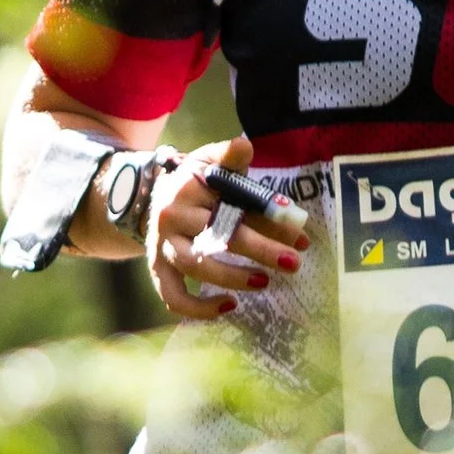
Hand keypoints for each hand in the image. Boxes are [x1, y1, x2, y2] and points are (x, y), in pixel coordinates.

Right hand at [147, 136, 312, 322]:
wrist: (154, 198)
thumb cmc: (197, 183)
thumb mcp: (210, 162)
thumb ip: (230, 158)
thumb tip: (245, 145)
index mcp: (189, 188)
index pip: (232, 204)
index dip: (267, 217)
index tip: (298, 231)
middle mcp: (171, 217)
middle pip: (219, 236)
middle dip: (261, 250)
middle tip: (293, 263)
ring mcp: (162, 245)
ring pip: (196, 266)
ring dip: (232, 277)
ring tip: (264, 282)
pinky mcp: (157, 269)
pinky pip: (173, 296)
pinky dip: (198, 308)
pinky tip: (229, 307)